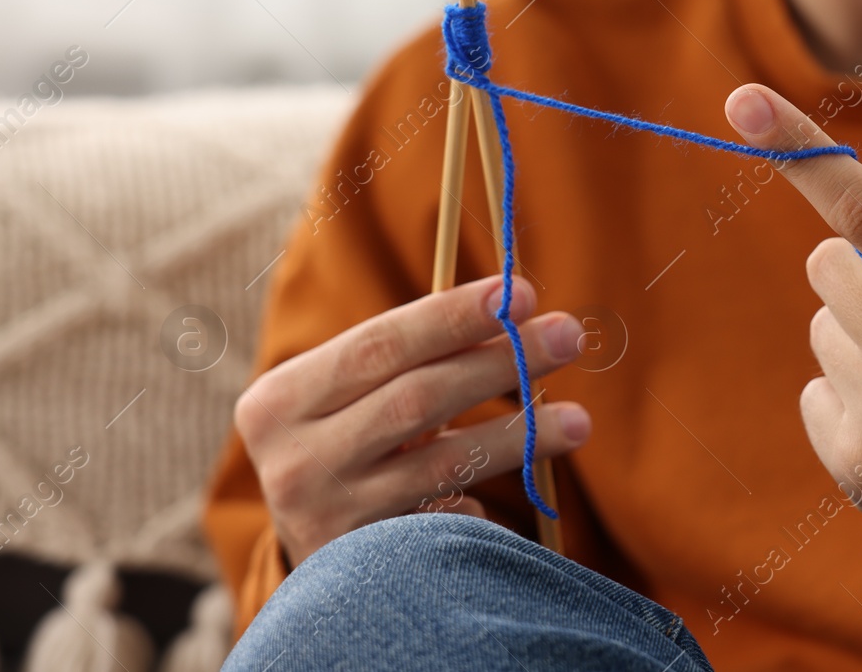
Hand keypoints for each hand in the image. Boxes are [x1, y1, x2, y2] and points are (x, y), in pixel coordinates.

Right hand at [233, 276, 591, 567]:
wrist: (314, 570)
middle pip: (416, 398)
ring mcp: (327, 518)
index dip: (453, 315)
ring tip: (580, 421)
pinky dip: (485, 499)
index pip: (378, 344)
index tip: (519, 292)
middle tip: (569, 335)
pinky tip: (521, 488)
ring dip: (519, 435)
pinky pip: (448, 521)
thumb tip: (512, 310)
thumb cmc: (348, 451)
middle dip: (500, 362)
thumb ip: (407, 359)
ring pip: (443, 462)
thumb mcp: (350, 401)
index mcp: (281, 400)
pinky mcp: (366, 566)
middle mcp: (293, 461)